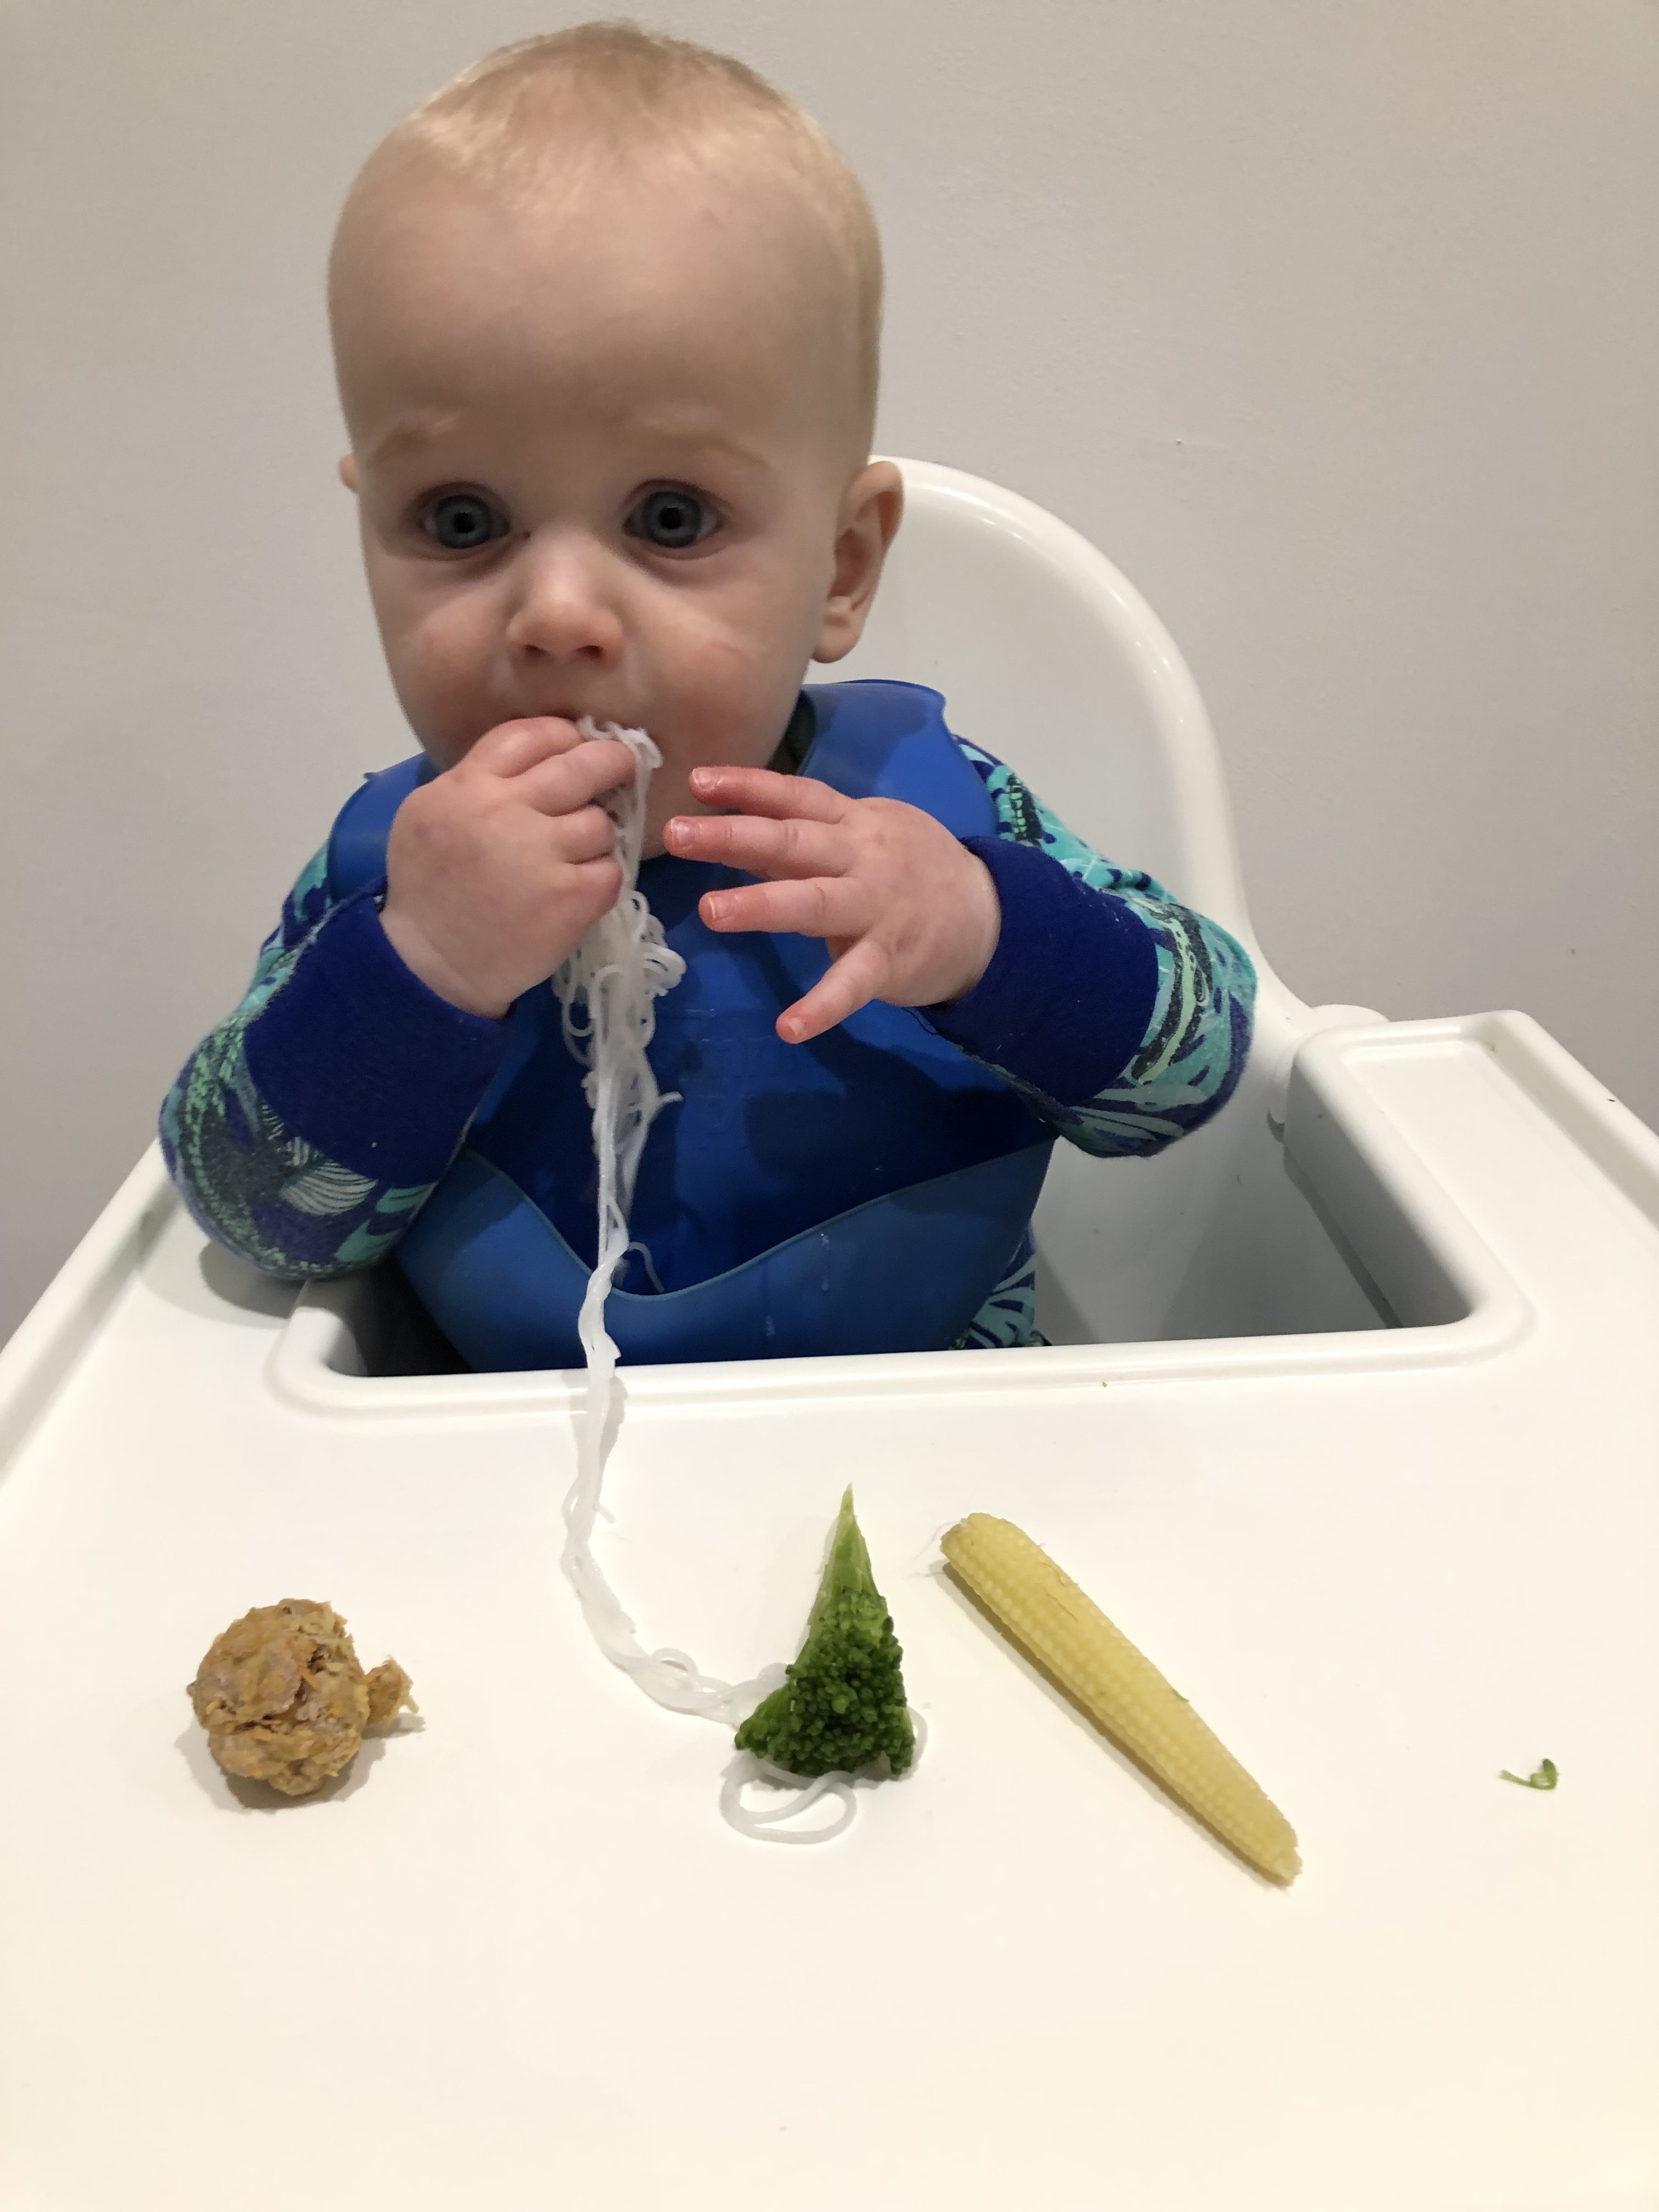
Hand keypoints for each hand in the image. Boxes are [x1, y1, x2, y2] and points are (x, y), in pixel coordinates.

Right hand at [381, 718, 633, 1017]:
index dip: (564, 735)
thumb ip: (475, 780)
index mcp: (469, 786)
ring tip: (575, 857)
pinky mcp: (570, 897)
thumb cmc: (429, 888)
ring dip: (596, 837)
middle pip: (581, 766)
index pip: (531, 735)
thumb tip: (536, 759)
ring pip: (601, 823)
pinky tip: (578, 890)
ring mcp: (542, 854)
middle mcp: (507, 811)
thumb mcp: (429, 814)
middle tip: (622, 767)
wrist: (431, 964)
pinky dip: (602, 879)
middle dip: (611, 762)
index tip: (577, 744)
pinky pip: (611, 871)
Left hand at [662, 765, 1001, 1042]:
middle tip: (677, 836)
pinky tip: (789, 1027)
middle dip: (733, 836)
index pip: (795, 796)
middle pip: (793, 840)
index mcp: (853, 824)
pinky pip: (853, 984)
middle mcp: (861, 858)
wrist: (988, 917)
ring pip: (814, 902)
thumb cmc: (913, 871)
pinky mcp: (891, 960)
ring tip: (710, 911)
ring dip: (762, 905)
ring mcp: (877, 909)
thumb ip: (804, 839)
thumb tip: (733, 831)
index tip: (696, 780)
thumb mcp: (865, 837)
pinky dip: (823, 1006)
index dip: (747, 786)